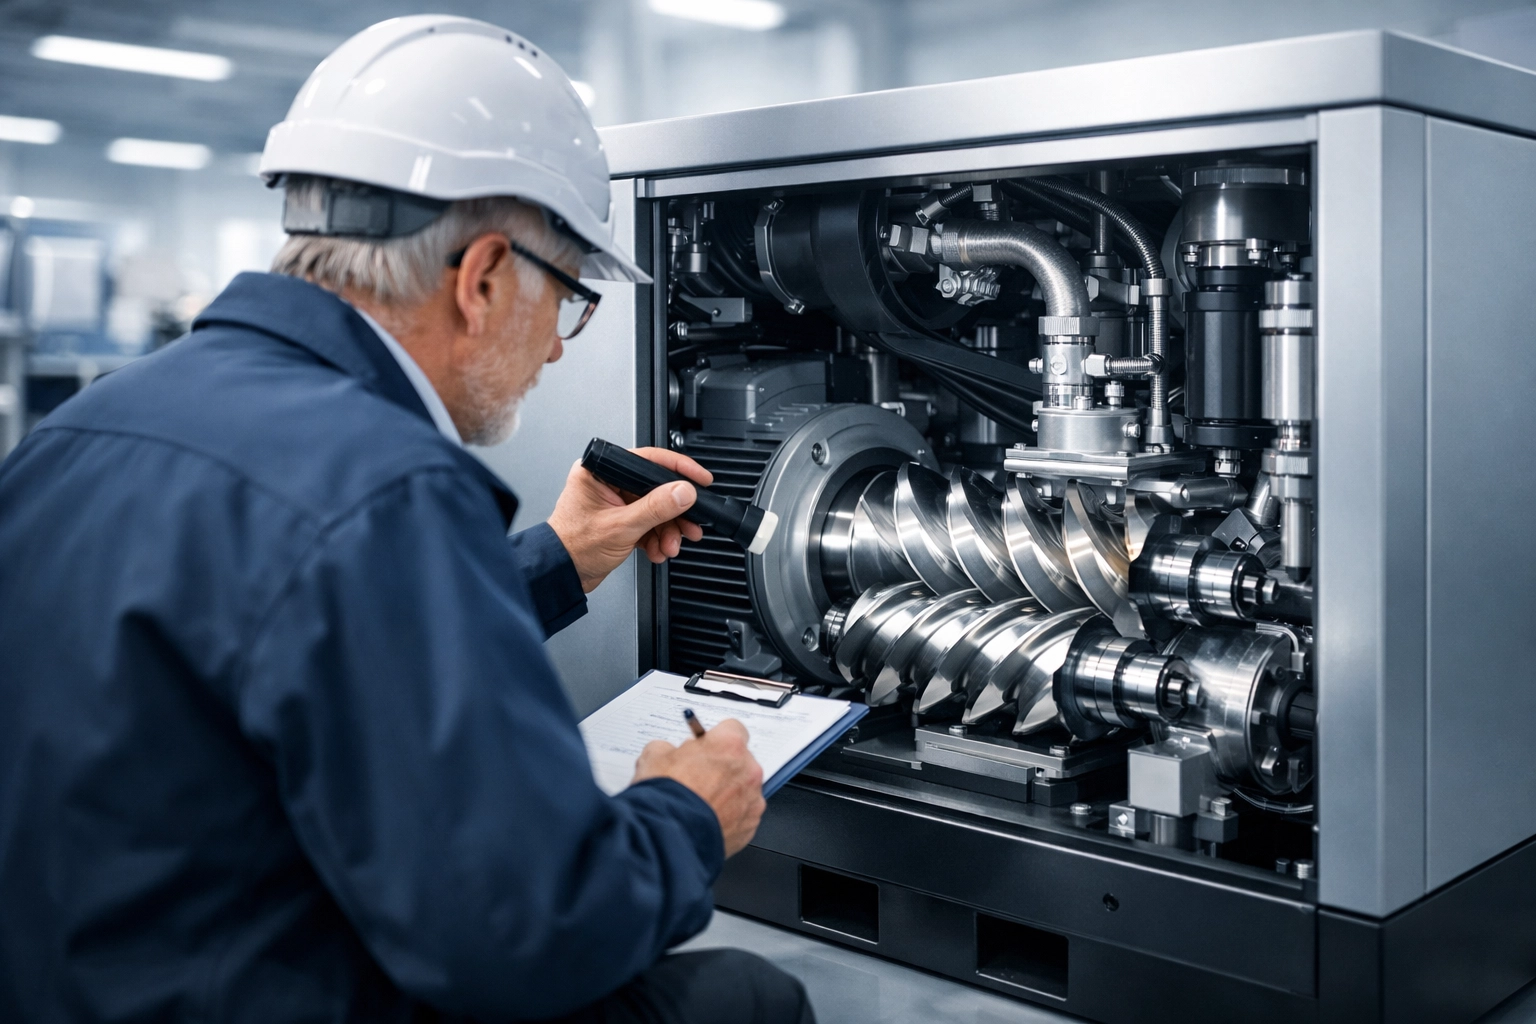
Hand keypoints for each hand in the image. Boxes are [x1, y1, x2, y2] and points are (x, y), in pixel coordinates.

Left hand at [547, 447, 713, 592]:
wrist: (561, 575)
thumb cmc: (573, 547)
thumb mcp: (621, 526)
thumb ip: (656, 508)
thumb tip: (683, 492)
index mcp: (600, 471)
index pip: (648, 460)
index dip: (678, 469)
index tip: (700, 479)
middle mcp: (608, 482)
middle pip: (656, 488)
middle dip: (674, 512)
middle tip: (690, 524)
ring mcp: (615, 502)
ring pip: (656, 509)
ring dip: (667, 530)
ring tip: (670, 545)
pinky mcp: (620, 519)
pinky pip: (649, 523)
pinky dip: (657, 538)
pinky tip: (657, 550)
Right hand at [632, 719, 764, 857]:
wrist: (667, 838)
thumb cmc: (665, 797)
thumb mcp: (654, 756)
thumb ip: (670, 748)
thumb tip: (670, 753)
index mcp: (729, 745)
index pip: (733, 729)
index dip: (715, 739)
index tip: (705, 747)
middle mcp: (748, 770)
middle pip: (740, 761)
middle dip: (722, 767)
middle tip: (699, 778)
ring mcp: (752, 800)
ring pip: (743, 790)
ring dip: (728, 793)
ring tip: (701, 804)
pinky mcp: (750, 827)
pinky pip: (743, 815)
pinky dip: (729, 817)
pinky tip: (707, 820)